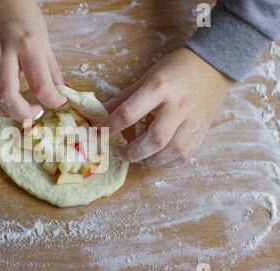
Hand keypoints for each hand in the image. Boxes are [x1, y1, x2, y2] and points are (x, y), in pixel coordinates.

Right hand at [0, 0, 66, 120]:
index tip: (57, 102)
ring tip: (16, 108)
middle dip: (23, 113)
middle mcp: (2, 52)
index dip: (52, 101)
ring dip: (4, 111)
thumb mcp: (43, 36)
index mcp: (27, 45)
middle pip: (7, 97)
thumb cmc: (20, 10)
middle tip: (34, 111)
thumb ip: (51, 67)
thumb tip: (59, 90)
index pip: (40, 84)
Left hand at [100, 48, 233, 167]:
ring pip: (173, 150)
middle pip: (156, 138)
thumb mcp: (147, 76)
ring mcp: (193, 120)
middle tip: (121, 153)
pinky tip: (157, 159)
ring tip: (139, 158)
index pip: (130, 112)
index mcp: (160, 87)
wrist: (214, 65)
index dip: (111, 127)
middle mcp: (177, 105)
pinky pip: (186, 155)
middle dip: (134, 152)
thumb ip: (124, 97)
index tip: (99, 135)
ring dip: (152, 160)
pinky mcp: (202, 130)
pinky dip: (168, 162)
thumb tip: (101, 112)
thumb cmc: (176, 69)